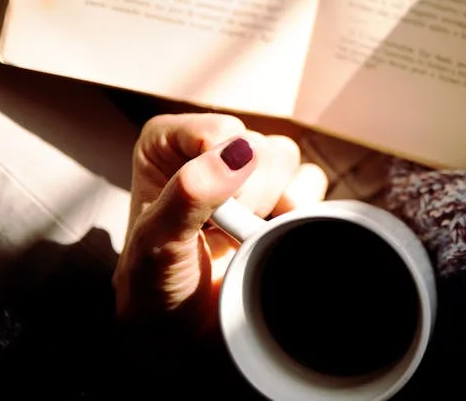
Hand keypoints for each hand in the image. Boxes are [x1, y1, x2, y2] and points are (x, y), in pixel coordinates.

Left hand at [112, 113, 326, 338]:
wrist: (183, 334)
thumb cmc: (154, 288)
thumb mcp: (157, 244)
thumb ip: (189, 195)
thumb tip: (237, 152)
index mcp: (166, 145)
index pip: (218, 130)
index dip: (223, 173)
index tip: (208, 215)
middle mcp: (207, 149)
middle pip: (259, 146)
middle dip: (247, 198)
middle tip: (220, 233)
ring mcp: (247, 172)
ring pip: (286, 159)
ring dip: (271, 205)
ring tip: (241, 236)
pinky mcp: (279, 194)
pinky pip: (311, 181)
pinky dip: (298, 212)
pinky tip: (268, 235)